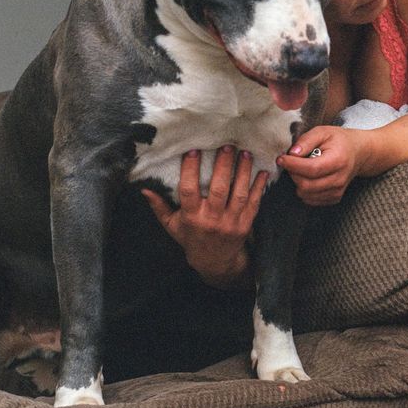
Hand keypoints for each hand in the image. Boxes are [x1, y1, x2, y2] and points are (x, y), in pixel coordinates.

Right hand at [141, 145, 264, 285]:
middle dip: (224, 166)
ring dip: (243, 172)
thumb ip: (159, 206)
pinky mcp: (245, 225)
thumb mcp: (172, 225)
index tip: (194, 150)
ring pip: (239, 194)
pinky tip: (263, 172)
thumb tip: (144, 189)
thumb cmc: (190, 239)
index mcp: (191, 217)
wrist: (214, 262)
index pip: (189, 190)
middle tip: (227, 145)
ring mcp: (230, 222)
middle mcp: (212, 219)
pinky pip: (254, 203)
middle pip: (219, 189)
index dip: (191, 170)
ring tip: (245, 153)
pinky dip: (259, 187)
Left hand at [277, 124, 361, 206]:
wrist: (358, 154)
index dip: (292, 165)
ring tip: (302, 169)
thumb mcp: (323, 132)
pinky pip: (311, 200)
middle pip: (306, 185)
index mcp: (338, 160)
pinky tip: (309, 178)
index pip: (311, 169)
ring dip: (298, 182)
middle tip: (292, 163)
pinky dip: (304, 190)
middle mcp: (339, 179)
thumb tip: (293, 153)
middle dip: (293, 174)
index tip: (281, 159)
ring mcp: (338, 191)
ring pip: (306, 194)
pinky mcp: (334, 198)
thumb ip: (306, 140)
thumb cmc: (339, 141)